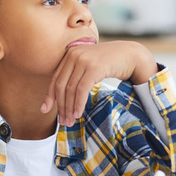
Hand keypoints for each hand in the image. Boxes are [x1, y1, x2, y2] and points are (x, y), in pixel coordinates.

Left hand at [41, 41, 157, 126]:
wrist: (130, 55)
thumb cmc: (109, 63)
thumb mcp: (88, 66)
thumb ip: (75, 75)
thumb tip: (61, 98)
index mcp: (69, 54)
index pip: (55, 78)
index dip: (50, 96)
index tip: (45, 110)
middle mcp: (74, 55)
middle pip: (61, 86)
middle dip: (60, 106)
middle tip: (62, 121)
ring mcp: (83, 60)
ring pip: (70, 89)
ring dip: (69, 108)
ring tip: (70, 121)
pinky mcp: (93, 67)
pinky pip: (81, 90)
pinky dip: (78, 104)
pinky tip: (78, 114)